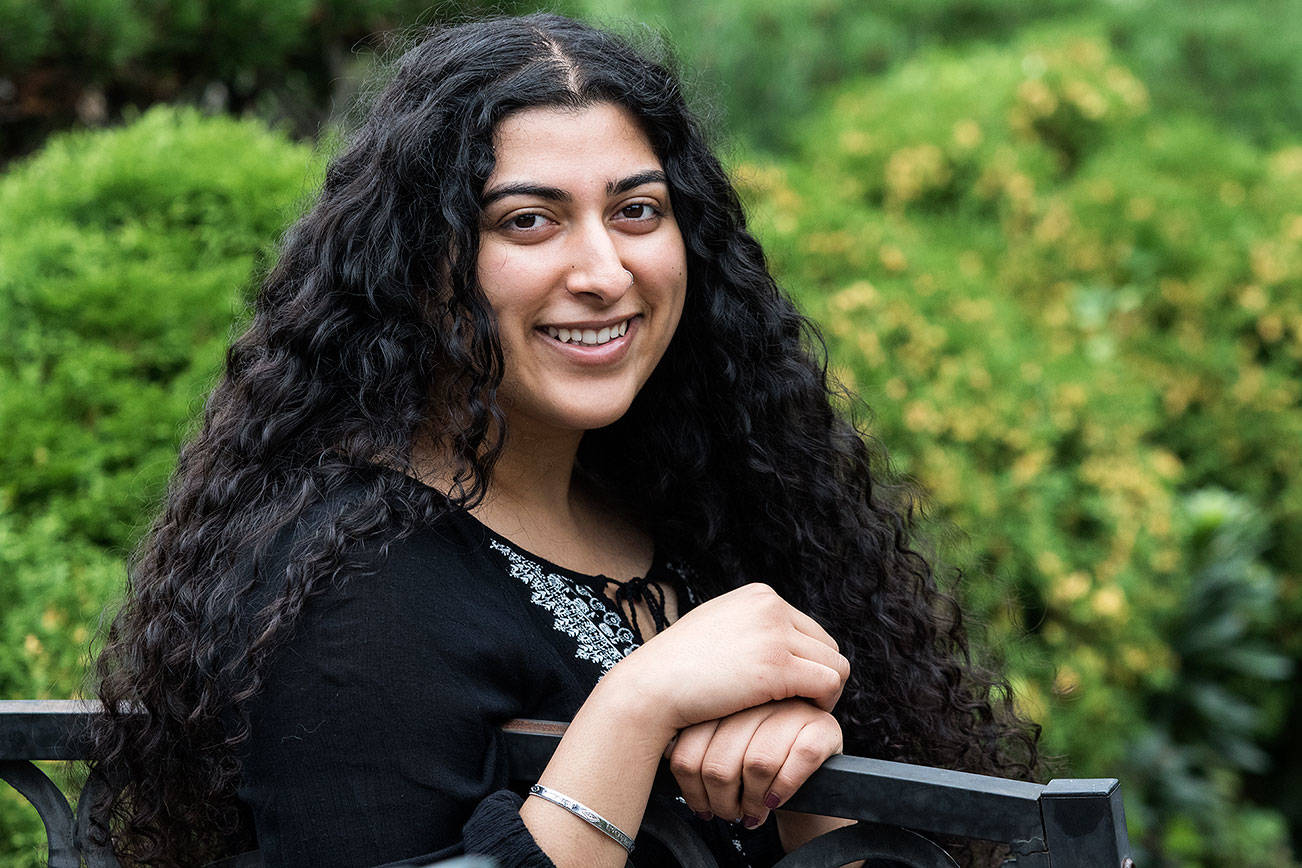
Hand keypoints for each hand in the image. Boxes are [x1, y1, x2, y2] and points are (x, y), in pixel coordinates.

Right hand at [607, 583, 848, 734]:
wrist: (650, 687)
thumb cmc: (676, 668)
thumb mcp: (716, 628)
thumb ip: (748, 628)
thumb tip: (776, 642)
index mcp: (759, 595)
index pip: (808, 629)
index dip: (805, 662)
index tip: (790, 688)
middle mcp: (771, 606)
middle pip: (826, 646)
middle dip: (817, 677)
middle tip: (799, 704)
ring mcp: (775, 634)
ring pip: (834, 665)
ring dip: (823, 693)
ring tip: (800, 712)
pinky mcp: (777, 666)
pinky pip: (828, 684)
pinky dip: (822, 703)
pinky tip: (800, 716)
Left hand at [666, 698, 843, 827]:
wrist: (805, 770)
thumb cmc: (754, 759)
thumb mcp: (717, 747)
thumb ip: (690, 746)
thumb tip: (658, 758)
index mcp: (723, 700)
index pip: (690, 751)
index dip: (693, 790)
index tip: (702, 806)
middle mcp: (758, 699)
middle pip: (720, 763)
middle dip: (722, 802)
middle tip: (728, 814)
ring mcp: (793, 710)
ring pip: (758, 763)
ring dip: (752, 802)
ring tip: (751, 812)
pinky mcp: (823, 727)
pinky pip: (799, 761)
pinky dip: (783, 789)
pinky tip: (775, 800)